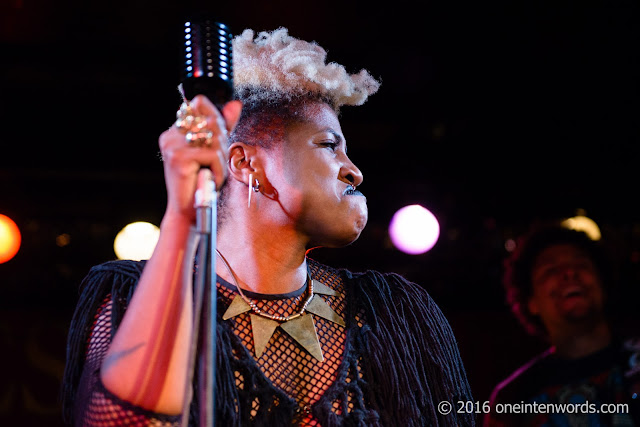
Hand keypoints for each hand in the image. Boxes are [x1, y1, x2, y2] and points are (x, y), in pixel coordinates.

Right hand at [159, 95, 241, 222]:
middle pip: (211, 121)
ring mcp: (172, 146)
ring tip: (211, 173)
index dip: (216, 117)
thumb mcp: (215, 150)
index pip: (199, 103)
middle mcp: (170, 135)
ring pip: (213, 138)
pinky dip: (217, 170)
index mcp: (175, 131)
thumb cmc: (202, 182)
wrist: (189, 211)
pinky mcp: (179, 158)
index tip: (219, 138)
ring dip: (220, 159)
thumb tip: (235, 104)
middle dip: (221, 143)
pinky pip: (212, 154)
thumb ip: (223, 126)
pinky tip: (209, 179)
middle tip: (215, 164)